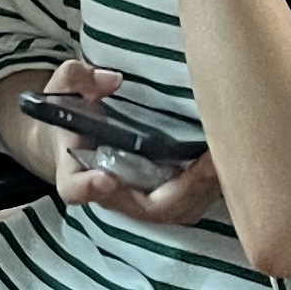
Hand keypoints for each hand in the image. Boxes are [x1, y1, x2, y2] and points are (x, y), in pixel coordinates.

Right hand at [24, 60, 228, 226]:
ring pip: (174, 210)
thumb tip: (113, 80)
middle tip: (209, 162)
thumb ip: (78, 79)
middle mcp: (110, 194)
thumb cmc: (70, 114)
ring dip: (203, 190)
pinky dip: (209, 188)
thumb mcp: (63, 89)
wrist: (77, 139)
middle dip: (181, 189)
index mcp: (75, 170)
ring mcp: (138, 201)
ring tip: (226, 157)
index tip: (106, 179)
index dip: (90, 187)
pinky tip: (227, 160)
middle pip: (146, 208)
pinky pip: (189, 204)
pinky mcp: (161, 199)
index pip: (76, 188)